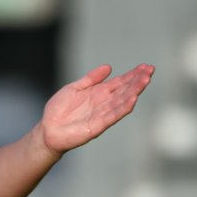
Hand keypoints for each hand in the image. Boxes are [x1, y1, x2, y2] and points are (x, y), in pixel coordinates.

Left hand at [35, 63, 153, 155]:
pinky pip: (112, 116)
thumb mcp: (75, 88)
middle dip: (137, 81)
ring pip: (122, 101)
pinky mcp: (96, 126)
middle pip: (124, 90)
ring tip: (145, 81)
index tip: (146, 66)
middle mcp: (104, 103)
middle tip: (150, 71)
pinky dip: (122, 108)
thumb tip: (108, 67)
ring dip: (134, 91)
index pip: (120, 82)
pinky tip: (132, 99)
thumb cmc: (59, 110)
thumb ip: (91, 79)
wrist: (47, 130)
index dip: (133, 75)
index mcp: (99, 93)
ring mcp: (102, 115)